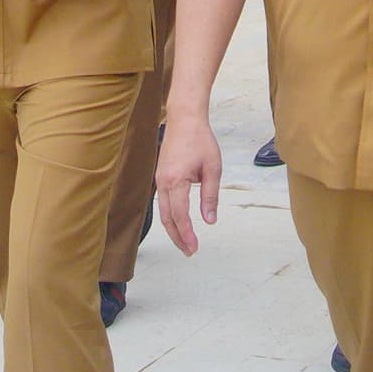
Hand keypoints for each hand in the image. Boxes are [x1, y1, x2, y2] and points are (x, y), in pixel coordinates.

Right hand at [155, 114, 224, 255]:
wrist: (184, 119)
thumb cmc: (200, 140)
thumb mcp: (213, 168)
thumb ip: (210, 196)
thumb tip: (210, 220)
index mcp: (176, 181)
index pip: (180, 216)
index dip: (187, 235)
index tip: (195, 248)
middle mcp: (163, 183)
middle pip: (167, 218)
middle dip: (178, 237)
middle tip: (189, 251)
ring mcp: (159, 180)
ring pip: (163, 212)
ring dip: (173, 229)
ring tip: (185, 242)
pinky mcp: (161, 177)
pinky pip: (163, 202)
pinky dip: (170, 216)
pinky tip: (178, 223)